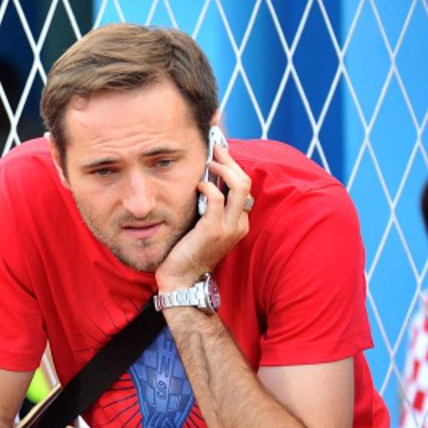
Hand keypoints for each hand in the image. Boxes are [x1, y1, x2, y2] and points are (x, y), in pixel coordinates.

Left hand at [156, 140, 253, 290]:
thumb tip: (203, 182)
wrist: (181, 280)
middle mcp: (239, 224)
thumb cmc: (186, 253)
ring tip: (210, 161)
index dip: (233, 167)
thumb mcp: (202, 227)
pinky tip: (198, 184)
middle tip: (216, 148)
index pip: (244, 188)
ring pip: (239, 186)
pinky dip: (208, 186)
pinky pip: (217, 199)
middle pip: (245, 182)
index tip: (219, 153)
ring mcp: (229, 228)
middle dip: (231, 161)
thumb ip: (208, 208)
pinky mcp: (213, 230)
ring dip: (224, 168)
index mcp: (239, 223)